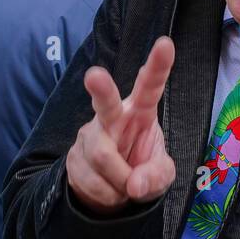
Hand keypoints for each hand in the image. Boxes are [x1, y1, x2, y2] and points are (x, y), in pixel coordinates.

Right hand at [66, 37, 176, 213]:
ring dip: (120, 181)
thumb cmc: (141, 171)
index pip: (150, 86)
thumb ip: (156, 176)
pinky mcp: (73, 156)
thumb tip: (134, 185)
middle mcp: (113, 117)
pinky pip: (90, 180)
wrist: (111, 193)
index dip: (158, 66)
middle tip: (94, 75)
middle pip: (105, 102)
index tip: (166, 43)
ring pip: (102, 157)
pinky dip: (108, 194)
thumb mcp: (161, 176)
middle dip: (100, 89)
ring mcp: (89, 135)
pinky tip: (111, 190)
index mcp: (140, 111)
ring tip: (127, 187)